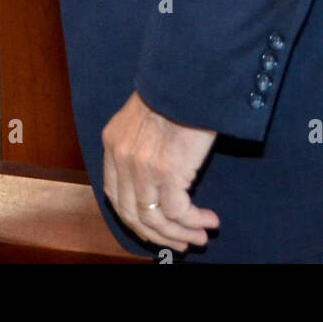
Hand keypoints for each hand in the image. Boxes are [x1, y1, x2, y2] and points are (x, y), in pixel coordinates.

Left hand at [102, 92, 218, 252]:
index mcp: (113, 142)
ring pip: (155, 219)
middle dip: (158, 235)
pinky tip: (209, 221)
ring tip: (200, 237)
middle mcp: (122, 158)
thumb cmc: (174, 92)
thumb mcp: (142, 116)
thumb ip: (139, 143)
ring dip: (179, 234)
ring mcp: (142, 167)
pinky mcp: (167, 172)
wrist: (188, 77)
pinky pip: (178, 212)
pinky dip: (194, 222)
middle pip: (132, 214)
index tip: (154, 229)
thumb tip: (155, 176)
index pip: (114, 195)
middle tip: (181, 243)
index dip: (134, 219)